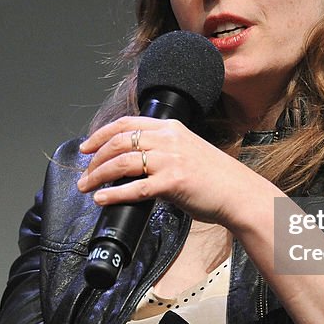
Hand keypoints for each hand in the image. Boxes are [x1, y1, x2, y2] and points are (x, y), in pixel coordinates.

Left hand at [77, 116, 266, 227]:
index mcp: (171, 128)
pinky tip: (102, 199)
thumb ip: (163, 149)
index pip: (127, 123)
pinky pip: (135, 188)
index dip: (101, 134)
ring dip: (98, 176)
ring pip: (122, 163)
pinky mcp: (172, 183)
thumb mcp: (188, 150)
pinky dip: (114, 194)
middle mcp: (169, 140)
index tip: (87, 147)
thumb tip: (134, 161)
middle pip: (119, 142)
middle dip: (95, 159)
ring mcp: (170, 160)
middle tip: (84, 173)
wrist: (239, 193)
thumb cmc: (216, 177)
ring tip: (87, 187)